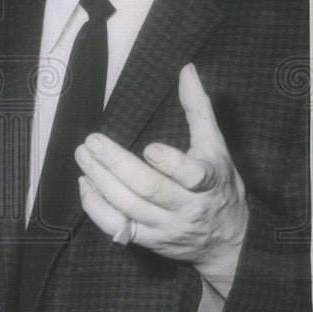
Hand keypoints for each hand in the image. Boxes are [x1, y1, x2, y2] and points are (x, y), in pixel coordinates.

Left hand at [75, 63, 247, 285]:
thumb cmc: (220, 186)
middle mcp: (187, 208)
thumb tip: (186, 69)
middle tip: (91, 142)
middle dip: (115, 165)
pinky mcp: (149, 241)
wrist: (228, 242)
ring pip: (128, 207)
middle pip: (148, 189)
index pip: (192, 175)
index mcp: (209, 182)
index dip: (170, 163)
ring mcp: (166, 228)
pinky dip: (97, 207)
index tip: (149, 148)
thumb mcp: (216, 147)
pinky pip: (117, 227)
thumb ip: (199, 109)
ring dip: (100, 181)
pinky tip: (86, 185)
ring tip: (83, 156)